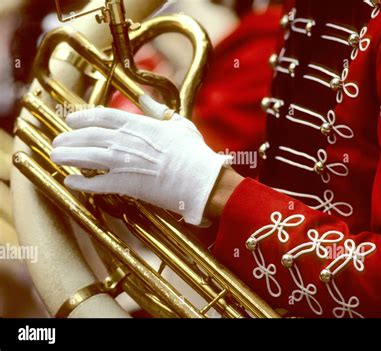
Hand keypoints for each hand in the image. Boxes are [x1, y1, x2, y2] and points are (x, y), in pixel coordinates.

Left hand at [51, 96, 230, 224]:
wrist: (198, 179)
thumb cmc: (193, 152)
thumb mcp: (179, 124)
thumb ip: (159, 111)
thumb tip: (145, 100)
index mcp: (137, 124)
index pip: (102, 116)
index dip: (83, 117)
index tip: (71, 120)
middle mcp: (124, 141)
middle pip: (88, 136)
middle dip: (69, 137)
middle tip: (59, 141)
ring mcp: (122, 163)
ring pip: (86, 157)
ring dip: (68, 156)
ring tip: (56, 156)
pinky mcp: (124, 185)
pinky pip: (95, 184)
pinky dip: (80, 183)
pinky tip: (69, 181)